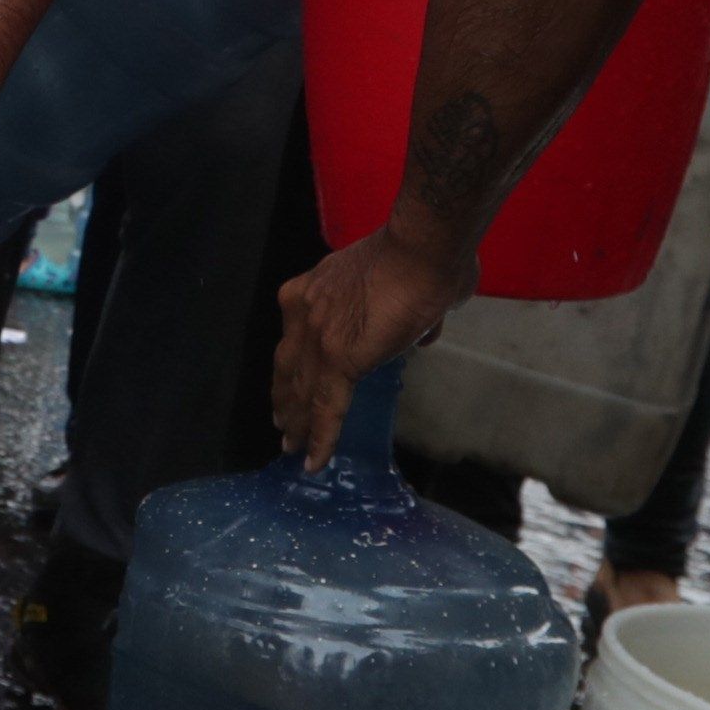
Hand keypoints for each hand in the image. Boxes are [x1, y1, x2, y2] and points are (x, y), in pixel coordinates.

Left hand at [271, 225, 474, 465]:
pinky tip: (314, 460)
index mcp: (314, 290)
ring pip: (302, 391)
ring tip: (292, 446)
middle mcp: (304, 311)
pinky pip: (326, 407)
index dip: (293, 367)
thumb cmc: (425, 261)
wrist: (423, 250)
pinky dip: (320, 437)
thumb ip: (407, 314)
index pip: (296, 339)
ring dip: (297, 423)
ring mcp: (317, 335)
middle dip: (286, 397)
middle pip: (288, 366)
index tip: (289, 387)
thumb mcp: (401, 286)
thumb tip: (423, 334)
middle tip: (283, 425)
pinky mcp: (338, 359)